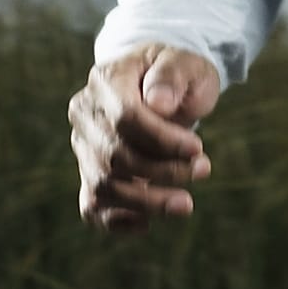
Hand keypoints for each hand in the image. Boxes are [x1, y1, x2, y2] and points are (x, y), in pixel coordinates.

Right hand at [74, 43, 225, 233]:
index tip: (198, 150)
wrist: (161, 87)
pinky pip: (91, 206)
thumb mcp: (185, 63)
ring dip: (146, 202)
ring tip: (185, 205)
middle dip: (162, 171)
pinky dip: (117, 221)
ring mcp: (84, 146)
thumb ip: (172, 75)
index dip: (162, 140)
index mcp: (106, 80)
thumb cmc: (177, 75)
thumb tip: (158, 104)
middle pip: (113, 156)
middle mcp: (85, 114)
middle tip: (203, 170)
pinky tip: (147, 224)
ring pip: (103, 186)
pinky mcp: (90, 172)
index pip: (125, 118)